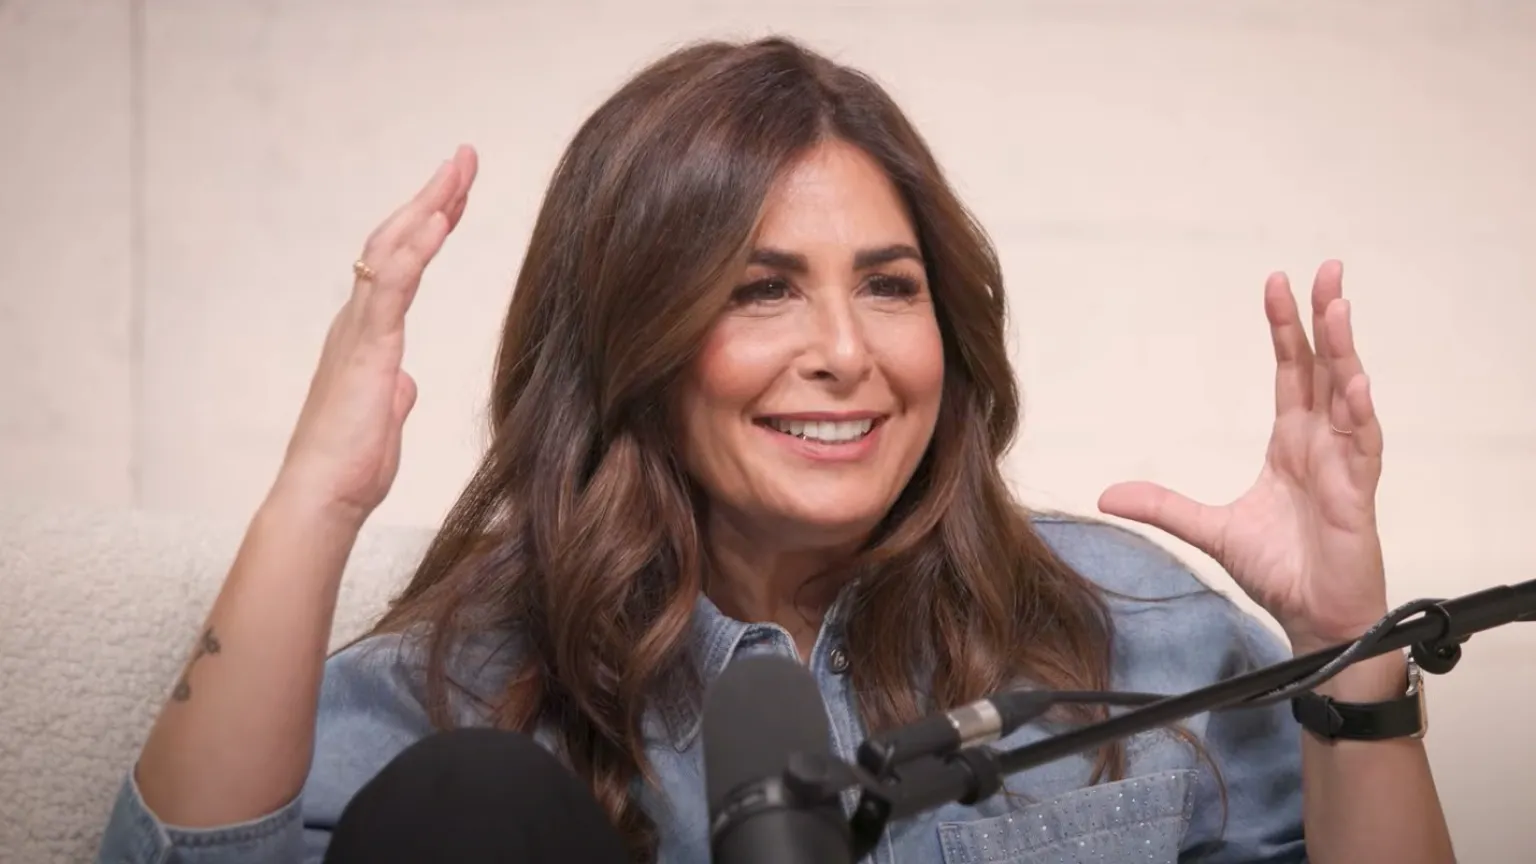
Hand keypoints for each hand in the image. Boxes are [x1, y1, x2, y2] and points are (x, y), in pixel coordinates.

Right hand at [272, 145, 478, 526]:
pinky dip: (416, 249)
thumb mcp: (385, 419)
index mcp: (367, 334)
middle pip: (396, 240)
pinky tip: (441, 219)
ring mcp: (359, 331)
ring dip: (428, 205)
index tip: (459, 193)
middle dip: (433, 195)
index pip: (402, 263)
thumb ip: (394, 392)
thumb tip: (404, 385)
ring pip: (391, 250)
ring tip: (459, 170)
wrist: (323, 498)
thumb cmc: (352, 466)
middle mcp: (357, 321)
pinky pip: (391, 287)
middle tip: (464, 156)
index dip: (431, 224)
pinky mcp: (366, 349)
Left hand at [1098, 261, 1387, 652]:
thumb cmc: (1279, 570)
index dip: (1286, 329)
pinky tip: (1355, 383)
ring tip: (1338, 307)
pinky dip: (1360, 414)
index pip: (1292, 372)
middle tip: (1325, 270)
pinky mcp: (1358, 496)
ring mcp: (1344, 466)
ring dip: (1346, 352)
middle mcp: (1323, 444)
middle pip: (1326, 368)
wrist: (1313, 621)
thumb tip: (1106, 494)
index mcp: (1293, 443)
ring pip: (1350, 395)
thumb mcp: (1209, 529)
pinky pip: (1364, 447)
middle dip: (1325, 318)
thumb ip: (1163, 506)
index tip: (1276, 284)